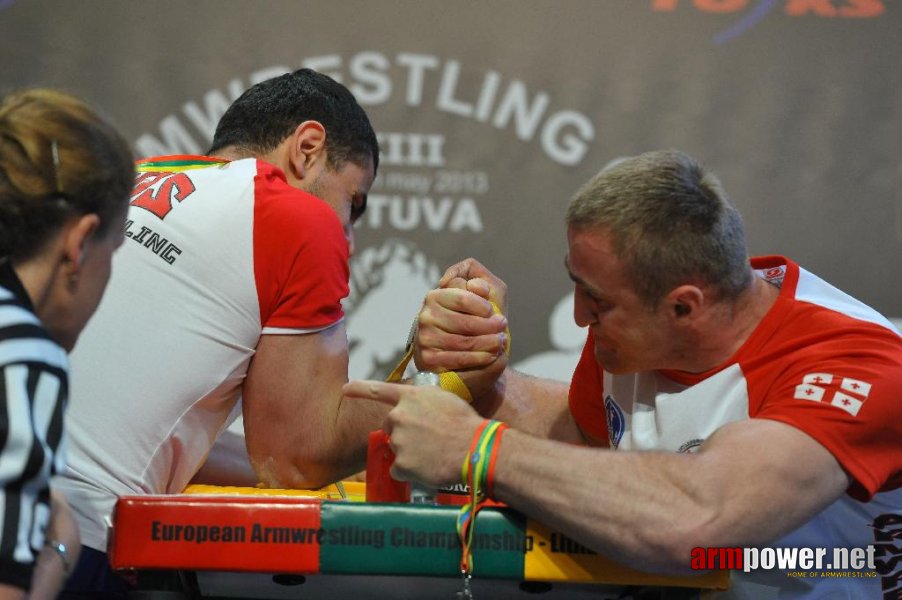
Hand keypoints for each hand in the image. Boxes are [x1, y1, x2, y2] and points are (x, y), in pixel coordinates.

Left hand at [343, 380, 483, 486]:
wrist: (475, 449)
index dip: (359, 389)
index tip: (345, 390)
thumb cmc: (466, 424)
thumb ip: (423, 400)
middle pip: (390, 426)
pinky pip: (398, 469)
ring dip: (410, 452)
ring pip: (396, 448)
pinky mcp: (401, 464)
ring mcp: (398, 441)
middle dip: (402, 432)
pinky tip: (428, 467)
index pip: (377, 390)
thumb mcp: (444, 399)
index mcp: (411, 397)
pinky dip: (410, 471)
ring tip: (433, 453)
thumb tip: (414, 407)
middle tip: (427, 438)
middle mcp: (399, 416)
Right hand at [415, 259, 509, 399]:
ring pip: (464, 342)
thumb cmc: (475, 321)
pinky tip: (491, 355)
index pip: (463, 299)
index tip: (493, 312)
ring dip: (489, 343)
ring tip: (501, 342)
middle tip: (502, 328)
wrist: (463, 353)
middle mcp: (426, 316)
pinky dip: (480, 358)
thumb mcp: (482, 295)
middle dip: (489, 327)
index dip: (483, 306)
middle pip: (465, 323)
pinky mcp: (428, 359)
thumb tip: (476, 285)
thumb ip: (482, 280)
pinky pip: (459, 359)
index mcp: (435, 296)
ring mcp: (425, 338)